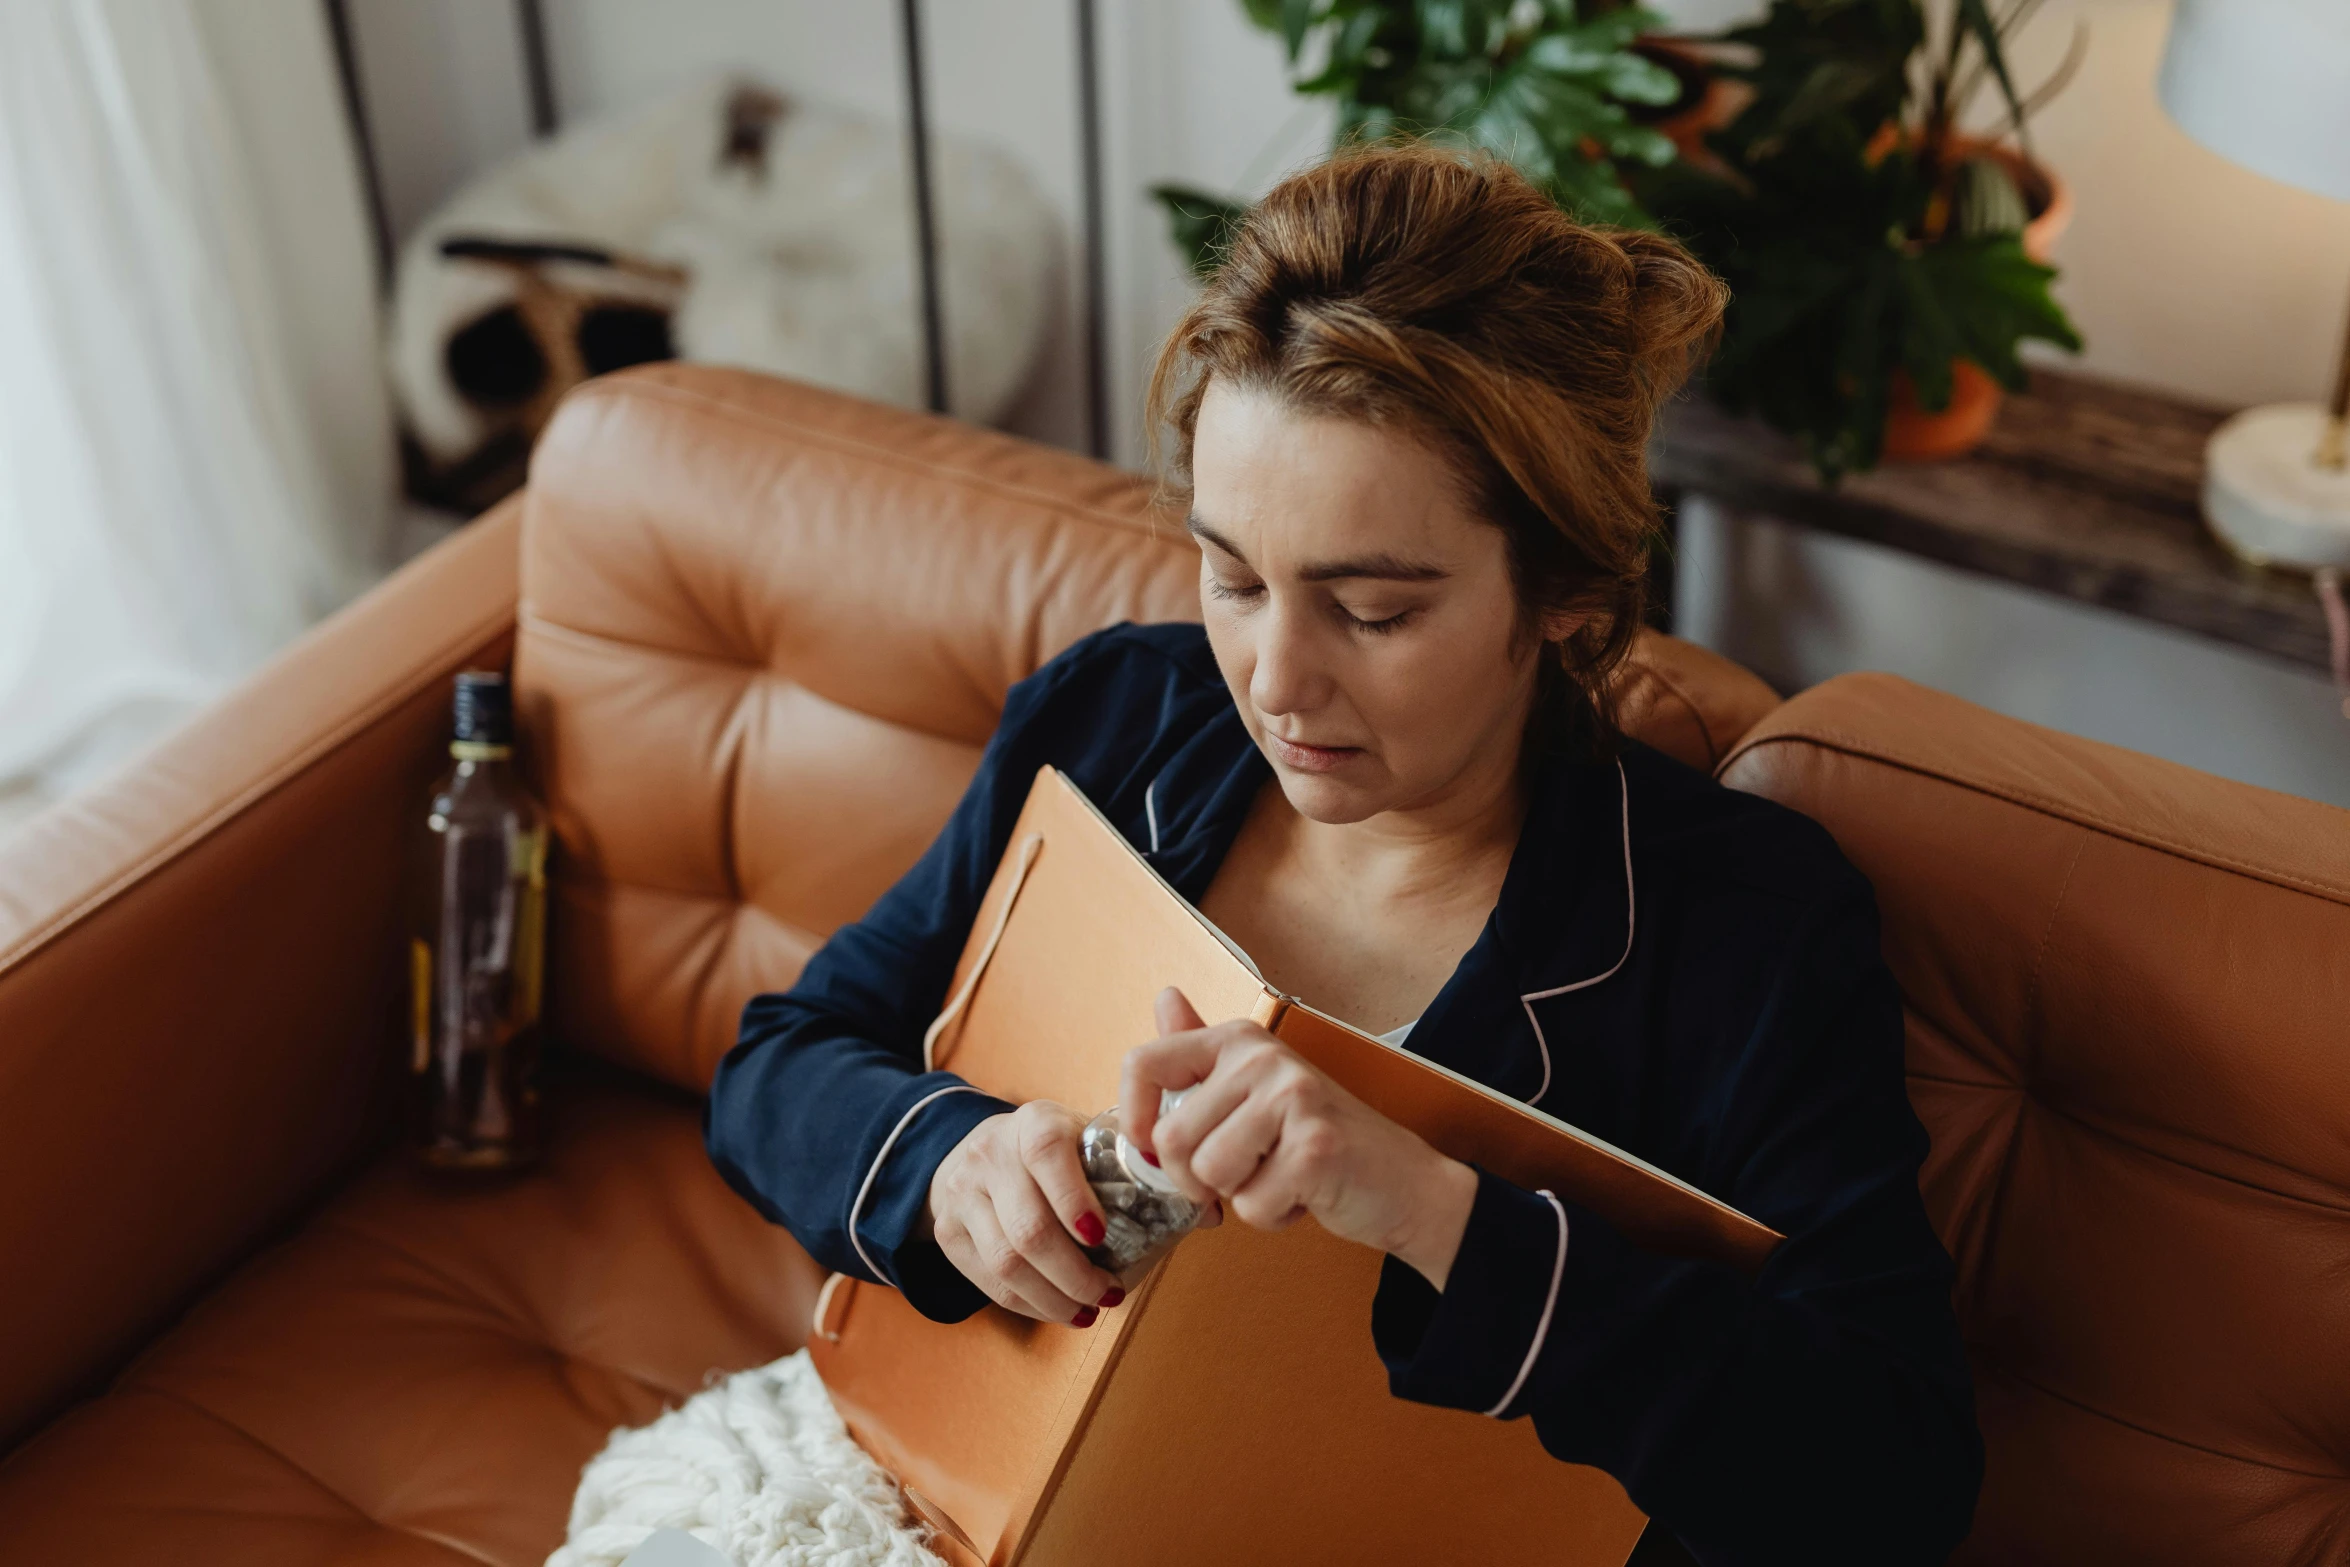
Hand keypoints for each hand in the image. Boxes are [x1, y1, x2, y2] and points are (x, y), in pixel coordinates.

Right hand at [926, 1101, 1126, 1324]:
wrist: (979, 1150)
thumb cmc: (1054, 1152)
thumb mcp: (1085, 1136)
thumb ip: (1130, 1166)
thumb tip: (1205, 1212)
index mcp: (1033, 1122)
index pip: (1046, 1155)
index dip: (1074, 1200)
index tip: (1101, 1236)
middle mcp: (990, 1153)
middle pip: (1029, 1228)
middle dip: (1074, 1274)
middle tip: (1108, 1295)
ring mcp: (962, 1193)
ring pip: (1006, 1262)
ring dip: (1052, 1299)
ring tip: (1087, 1312)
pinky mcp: (948, 1231)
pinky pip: (988, 1282)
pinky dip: (1028, 1305)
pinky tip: (1056, 1310)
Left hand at [1120, 988, 1478, 1289]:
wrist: (1401, 1181)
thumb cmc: (1317, 1140)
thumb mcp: (1254, 1089)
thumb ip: (1202, 1052)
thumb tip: (1164, 997)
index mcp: (1237, 1040)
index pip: (1143, 1064)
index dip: (1135, 1119)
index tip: (1154, 1149)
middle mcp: (1262, 1058)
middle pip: (1171, 1139)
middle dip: (1195, 1180)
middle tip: (1241, 1175)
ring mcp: (1292, 1098)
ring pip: (1208, 1175)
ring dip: (1238, 1197)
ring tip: (1277, 1177)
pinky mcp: (1315, 1147)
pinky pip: (1252, 1205)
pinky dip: (1272, 1216)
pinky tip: (1303, 1194)